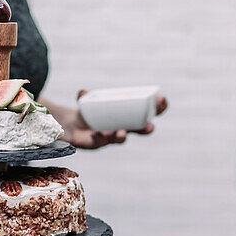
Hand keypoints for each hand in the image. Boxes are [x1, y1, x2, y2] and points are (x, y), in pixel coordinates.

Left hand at [50, 92, 167, 148]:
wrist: (73, 126)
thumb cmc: (89, 112)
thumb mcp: (88, 101)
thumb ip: (86, 96)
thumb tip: (82, 92)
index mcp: (127, 115)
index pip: (147, 112)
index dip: (157, 108)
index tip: (162, 100)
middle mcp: (122, 127)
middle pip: (140, 130)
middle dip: (146, 129)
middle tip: (149, 126)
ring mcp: (111, 136)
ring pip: (121, 138)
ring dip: (122, 135)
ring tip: (121, 133)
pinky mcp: (98, 143)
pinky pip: (100, 141)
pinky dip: (99, 137)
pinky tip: (97, 134)